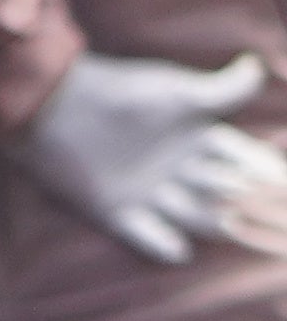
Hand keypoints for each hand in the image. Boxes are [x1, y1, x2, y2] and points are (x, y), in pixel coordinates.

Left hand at [19, 49, 285, 265]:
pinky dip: (163, 246)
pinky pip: (146, 237)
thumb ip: (221, 90)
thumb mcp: (177, 92)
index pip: (243, 160)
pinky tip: (180, 251)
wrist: (56, 107)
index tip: (282, 183)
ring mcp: (150, 192)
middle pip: (225, 194)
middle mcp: (179, 170)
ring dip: (214, 223)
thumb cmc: (121, 93)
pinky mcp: (116, 211)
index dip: (265, 170)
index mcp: (198, 140)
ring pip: (194, 216)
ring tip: (234, 227)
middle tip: (271, 214)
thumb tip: (255, 68)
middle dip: (249, 203)